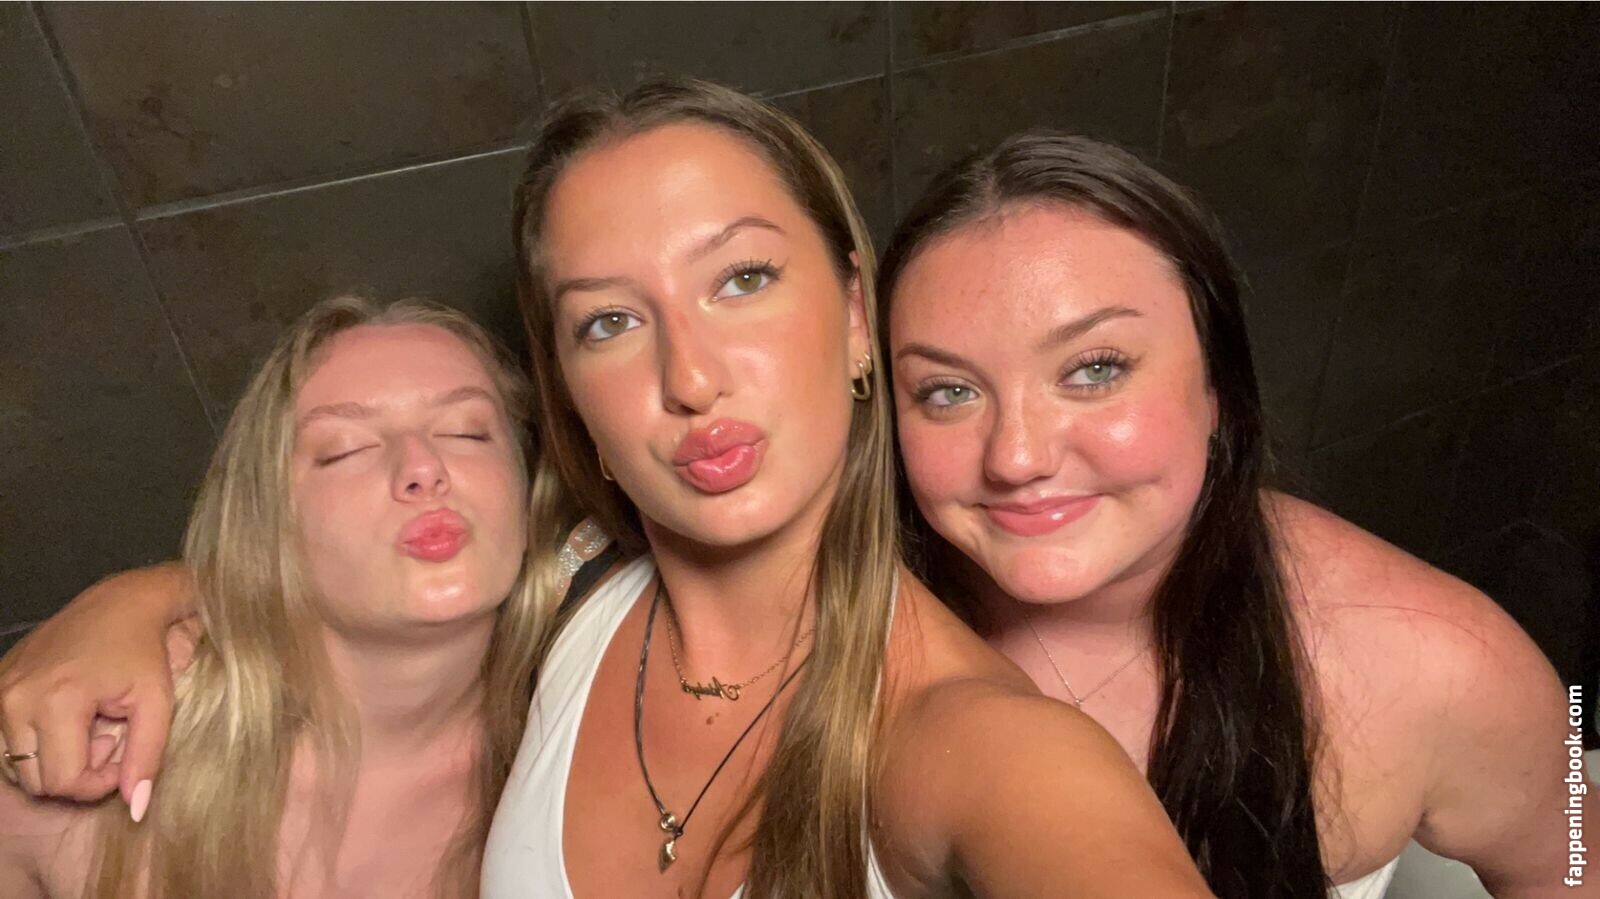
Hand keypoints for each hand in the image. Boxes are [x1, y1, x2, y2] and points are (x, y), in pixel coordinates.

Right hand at [0, 564, 193, 815]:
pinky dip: (36, 741)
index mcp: (56, 699)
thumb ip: (147, 758)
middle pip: (37, 779)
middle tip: (108, 738)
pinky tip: (67, 718)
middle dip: (76, 772)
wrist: (122, 602)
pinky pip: (7, 740)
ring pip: (18, 764)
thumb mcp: (157, 702)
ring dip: (54, 759)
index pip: (64, 782)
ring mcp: (0, 690)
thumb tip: (135, 809)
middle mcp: (15, 697)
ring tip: (89, 726)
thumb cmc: (145, 649)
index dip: (97, 782)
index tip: (122, 754)